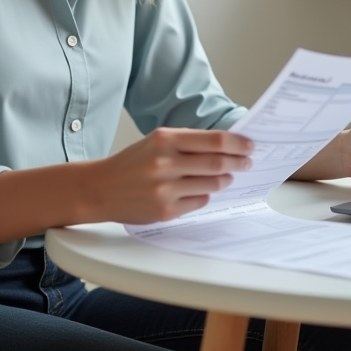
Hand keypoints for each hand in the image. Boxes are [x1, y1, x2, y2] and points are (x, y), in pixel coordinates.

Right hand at [86, 128, 253, 223]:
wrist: (100, 189)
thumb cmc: (131, 163)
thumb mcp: (156, 142)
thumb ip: (187, 142)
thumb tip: (226, 145)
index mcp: (164, 140)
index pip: (214, 140)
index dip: (237, 143)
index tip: (250, 145)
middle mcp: (165, 164)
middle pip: (217, 163)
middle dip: (238, 163)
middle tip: (247, 162)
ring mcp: (165, 189)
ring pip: (212, 184)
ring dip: (224, 180)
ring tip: (226, 176)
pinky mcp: (166, 210)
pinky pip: (199, 201)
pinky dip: (205, 194)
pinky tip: (203, 190)